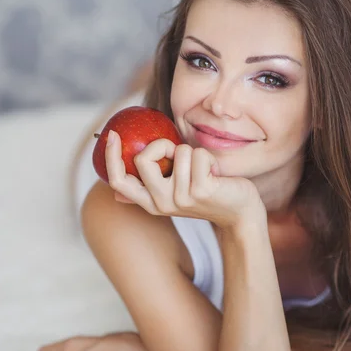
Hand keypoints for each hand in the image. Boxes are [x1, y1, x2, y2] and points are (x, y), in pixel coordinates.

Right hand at [105, 130, 264, 228]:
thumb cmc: (207, 195)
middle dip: (162, 144)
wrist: (240, 214)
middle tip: (180, 154)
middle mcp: (162, 203)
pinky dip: (209, 158)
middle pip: (143, 158)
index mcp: (151, 202)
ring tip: (205, 171)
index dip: (110, 157)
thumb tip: (116, 191)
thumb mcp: (175, 194)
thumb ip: (151, 189)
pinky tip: (216, 175)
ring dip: (195, 154)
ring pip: (178, 151)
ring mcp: (180, 198)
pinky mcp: (200, 190)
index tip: (112, 135)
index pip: (119, 181)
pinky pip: (198, 155)